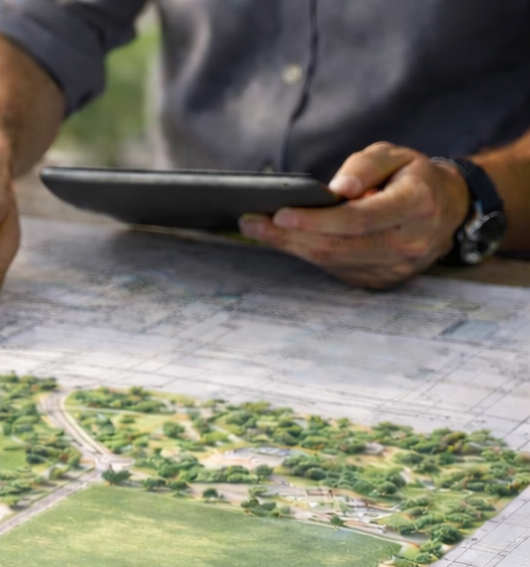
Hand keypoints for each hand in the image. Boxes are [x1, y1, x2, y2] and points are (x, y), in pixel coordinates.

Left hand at [239, 142, 470, 288]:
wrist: (446, 209)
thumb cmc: (413, 177)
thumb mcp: (396, 155)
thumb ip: (366, 166)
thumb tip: (337, 189)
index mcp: (417, 206)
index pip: (359, 219)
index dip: (317, 219)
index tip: (279, 213)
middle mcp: (409, 242)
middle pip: (338, 246)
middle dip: (289, 236)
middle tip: (250, 223)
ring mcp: (395, 267)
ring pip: (332, 261)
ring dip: (290, 246)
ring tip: (256, 228)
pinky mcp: (380, 280)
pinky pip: (335, 269)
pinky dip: (306, 253)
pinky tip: (284, 239)